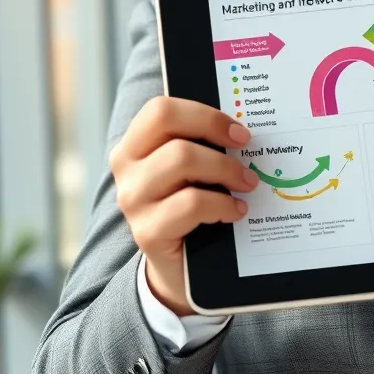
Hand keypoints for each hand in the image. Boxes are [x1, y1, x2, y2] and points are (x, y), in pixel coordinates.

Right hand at [109, 96, 258, 315]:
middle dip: (215, 131)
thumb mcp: (193, 169)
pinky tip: (236, 210)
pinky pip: (191, 204)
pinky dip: (222, 204)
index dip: (204, 113)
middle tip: (246, 149)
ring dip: (225, 169)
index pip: (160, 109)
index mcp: (135, 143)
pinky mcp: (147, 231)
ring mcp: (133, 199)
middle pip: (168, 124)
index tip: (238, 130)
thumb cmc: (190, 201)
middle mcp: (126, 166)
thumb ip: (204, 143)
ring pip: (181, 159)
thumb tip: (243, 127)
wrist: (178, 264)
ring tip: (247, 183)